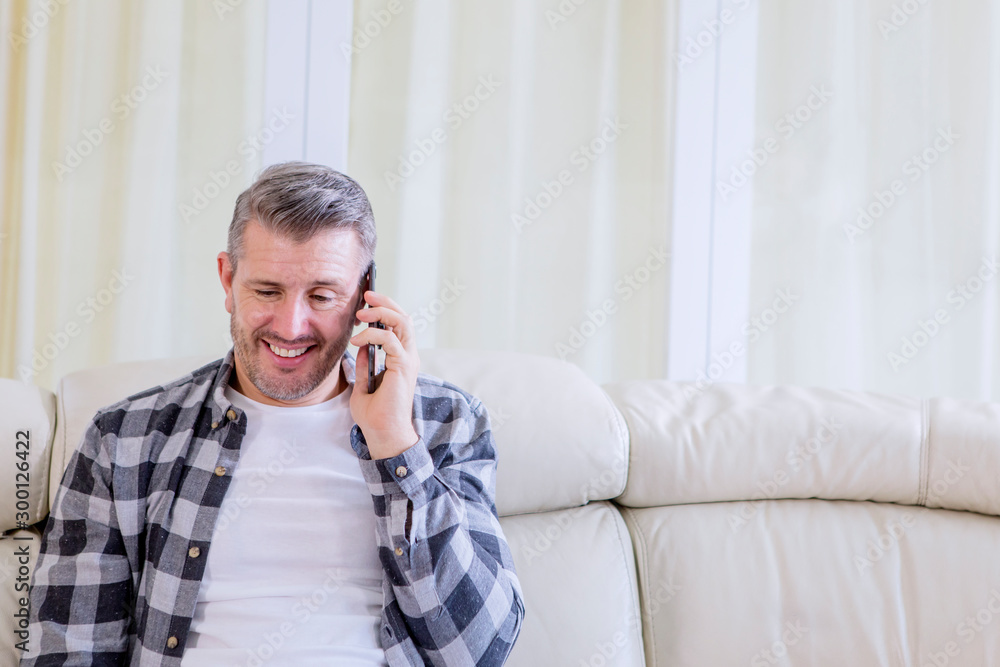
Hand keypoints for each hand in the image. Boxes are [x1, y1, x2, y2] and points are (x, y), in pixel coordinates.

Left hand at [350, 290, 419, 458]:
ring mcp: (408, 360)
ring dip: (381, 313)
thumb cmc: (375, 415)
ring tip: (361, 314)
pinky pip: (391, 340)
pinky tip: (358, 340)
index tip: (366, 303)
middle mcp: (408, 356)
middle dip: (385, 303)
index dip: (384, 310)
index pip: (398, 326)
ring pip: (403, 323)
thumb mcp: (364, 386)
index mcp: (401, 360)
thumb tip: (361, 348)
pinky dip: (373, 334)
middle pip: (404, 318)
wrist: (382, 434)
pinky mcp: (403, 366)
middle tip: (366, 296)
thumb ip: (365, 367)